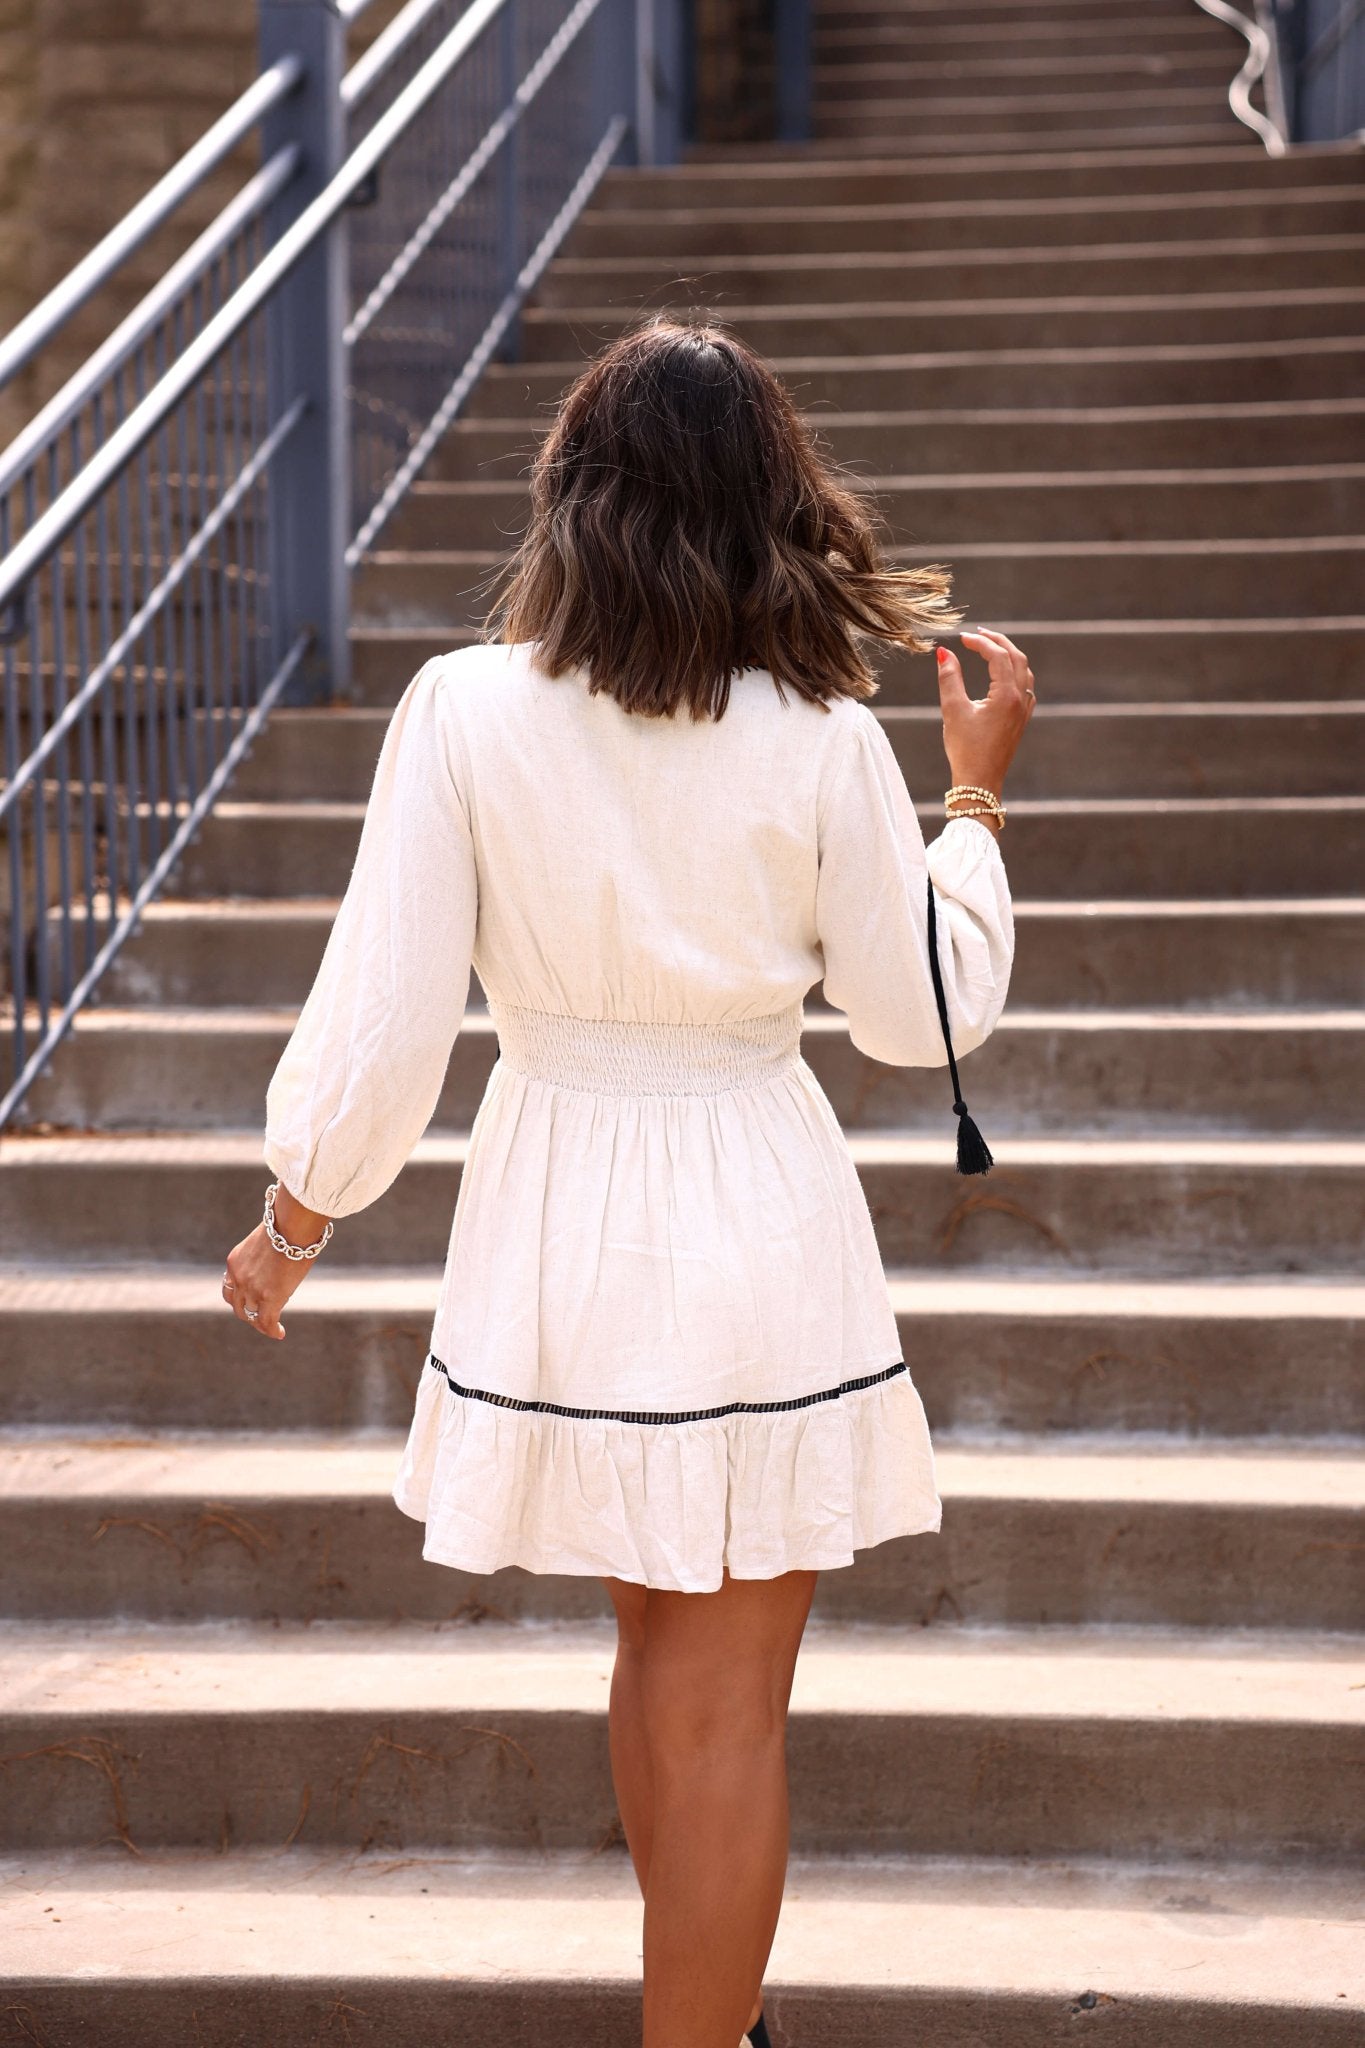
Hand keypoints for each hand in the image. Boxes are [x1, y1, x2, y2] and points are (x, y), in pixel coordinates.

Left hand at [221, 1183, 329, 1339]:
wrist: (292, 1225)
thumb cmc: (287, 1226)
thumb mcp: (266, 1241)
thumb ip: (264, 1255)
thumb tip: (277, 1259)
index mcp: (234, 1261)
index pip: (231, 1286)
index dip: (239, 1296)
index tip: (248, 1300)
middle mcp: (238, 1277)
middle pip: (237, 1304)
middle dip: (248, 1312)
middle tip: (260, 1317)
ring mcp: (251, 1289)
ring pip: (251, 1315)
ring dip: (260, 1322)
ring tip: (270, 1327)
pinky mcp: (268, 1297)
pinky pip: (267, 1321)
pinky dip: (272, 1330)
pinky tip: (279, 1333)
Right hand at [936, 628, 1035, 811]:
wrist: (980, 782)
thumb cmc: (965, 750)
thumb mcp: (953, 711)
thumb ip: (949, 678)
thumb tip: (944, 652)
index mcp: (1006, 696)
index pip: (997, 656)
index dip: (980, 642)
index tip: (961, 638)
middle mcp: (1021, 700)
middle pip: (1017, 657)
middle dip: (998, 641)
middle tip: (978, 634)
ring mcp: (1024, 711)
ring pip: (1024, 671)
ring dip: (1008, 655)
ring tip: (990, 648)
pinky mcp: (1021, 720)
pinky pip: (1025, 687)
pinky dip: (1015, 672)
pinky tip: (1002, 676)